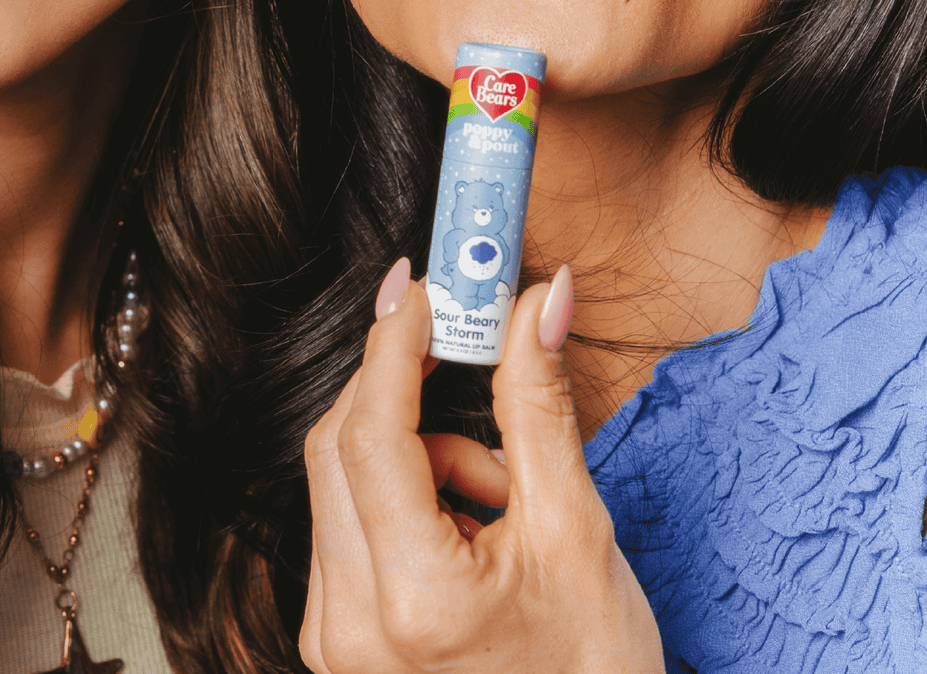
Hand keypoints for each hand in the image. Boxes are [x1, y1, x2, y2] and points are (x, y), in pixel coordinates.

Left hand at [301, 260, 661, 673]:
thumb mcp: (575, 530)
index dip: (391, 346)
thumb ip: (537, 403)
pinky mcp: (335, 637)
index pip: (371, 434)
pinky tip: (468, 525)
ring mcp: (333, 638)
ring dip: (417, 453)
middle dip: (402, 388)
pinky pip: (348, 521)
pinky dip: (403, 495)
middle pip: (339, 446)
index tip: (419, 290)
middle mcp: (349, 626)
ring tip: (500, 492)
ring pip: (342, 480)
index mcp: (413, 602)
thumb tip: (536, 299)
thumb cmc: (592, 672)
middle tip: (463, 345)